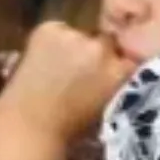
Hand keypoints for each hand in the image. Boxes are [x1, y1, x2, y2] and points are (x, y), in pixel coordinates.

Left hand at [0, 21, 135, 140]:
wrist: (29, 128)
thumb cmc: (68, 129)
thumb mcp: (106, 107)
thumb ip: (113, 83)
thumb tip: (111, 70)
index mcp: (119, 72)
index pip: (130, 53)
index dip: (117, 60)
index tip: (106, 70)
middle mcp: (100, 49)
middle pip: (105, 40)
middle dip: (95, 52)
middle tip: (78, 69)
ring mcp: (73, 37)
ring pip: (78, 34)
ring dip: (71, 46)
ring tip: (54, 67)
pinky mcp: (48, 30)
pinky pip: (54, 30)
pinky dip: (49, 41)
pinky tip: (40, 61)